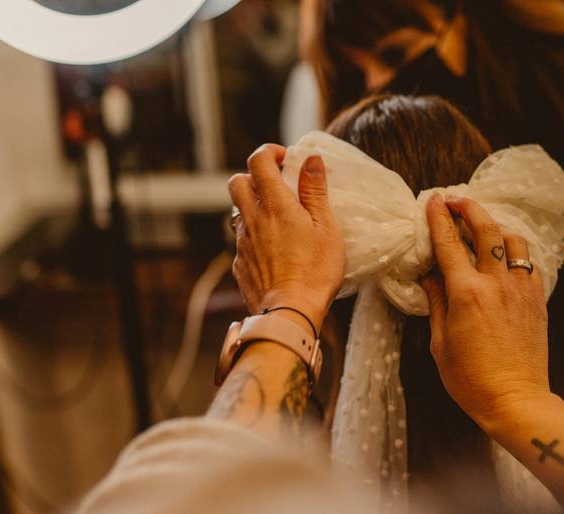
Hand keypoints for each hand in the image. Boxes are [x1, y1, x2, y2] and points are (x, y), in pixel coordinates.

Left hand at [229, 144, 344, 331]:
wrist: (289, 312)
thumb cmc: (315, 270)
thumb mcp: (326, 227)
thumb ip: (316, 191)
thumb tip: (311, 160)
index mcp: (274, 205)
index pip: (258, 161)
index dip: (269, 152)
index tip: (286, 159)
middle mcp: (252, 219)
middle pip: (237, 182)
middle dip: (254, 176)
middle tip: (277, 186)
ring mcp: (242, 243)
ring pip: (238, 212)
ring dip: (253, 207)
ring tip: (278, 220)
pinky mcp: (240, 264)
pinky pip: (241, 240)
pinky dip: (254, 236)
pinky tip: (274, 249)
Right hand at [420, 195, 550, 434]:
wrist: (515, 400)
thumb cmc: (470, 379)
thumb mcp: (439, 343)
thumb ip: (436, 303)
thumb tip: (430, 277)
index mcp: (466, 293)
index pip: (449, 243)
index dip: (439, 218)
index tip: (433, 201)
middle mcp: (496, 284)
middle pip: (486, 229)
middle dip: (469, 208)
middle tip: (455, 200)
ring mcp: (520, 291)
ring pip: (513, 240)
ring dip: (496, 226)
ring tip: (483, 226)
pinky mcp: (536, 301)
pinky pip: (528, 264)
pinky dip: (515, 251)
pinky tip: (506, 255)